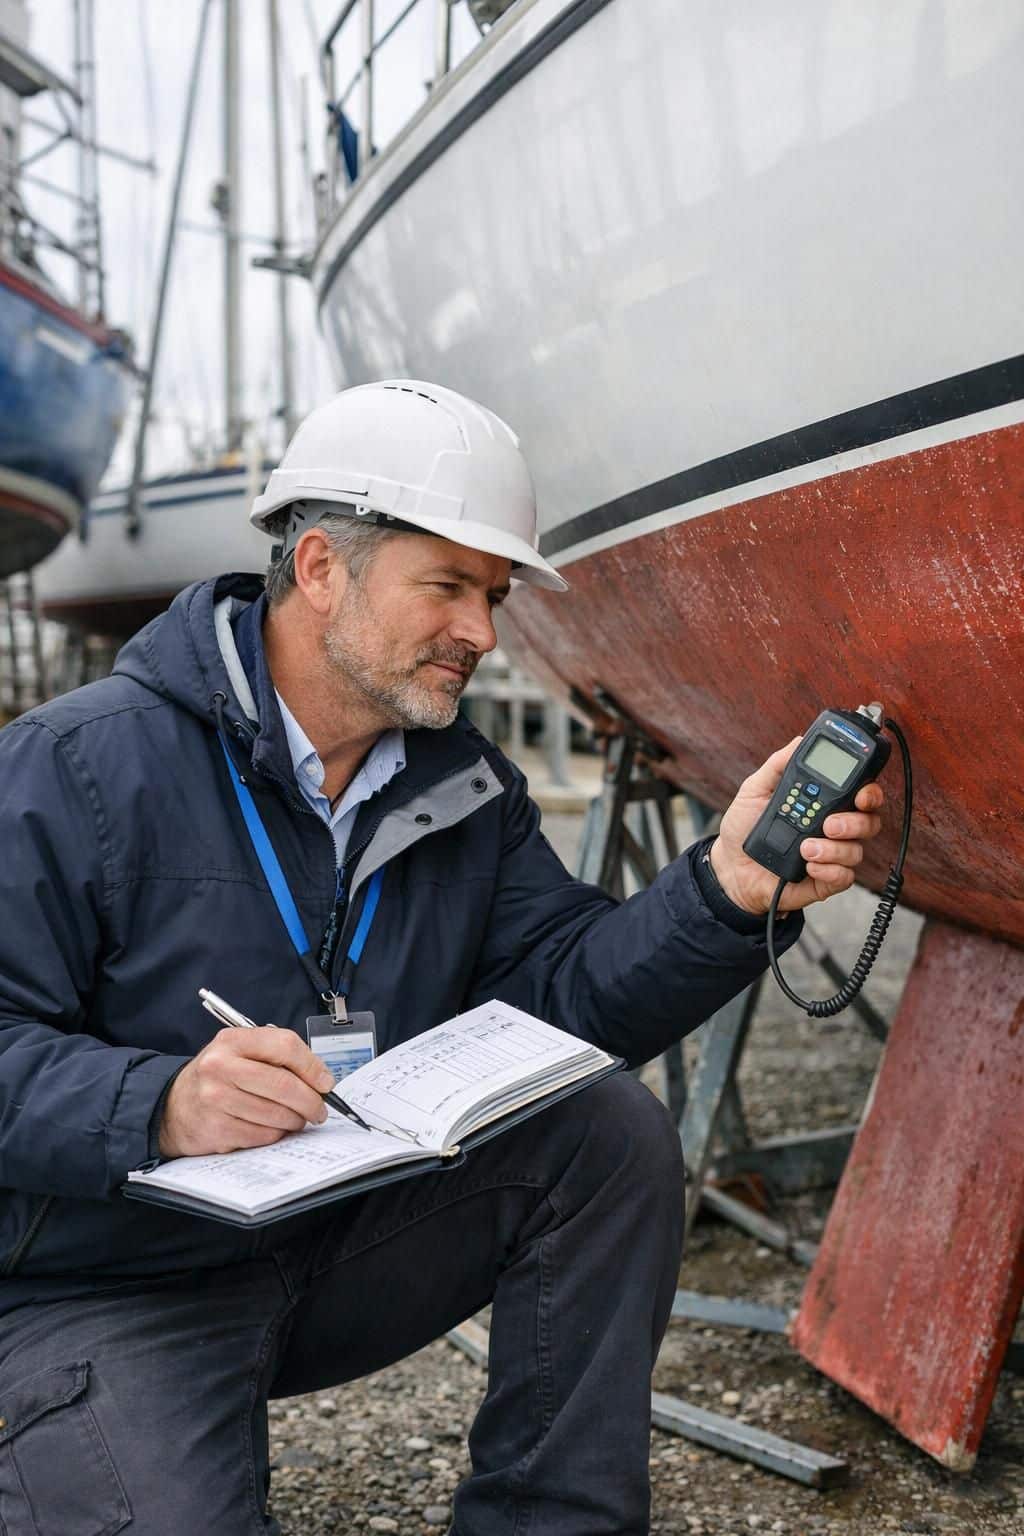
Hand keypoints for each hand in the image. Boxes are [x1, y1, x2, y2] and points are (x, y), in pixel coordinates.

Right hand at [159, 1026, 335, 1158]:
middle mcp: (220, 1067)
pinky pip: (262, 1136)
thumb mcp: (240, 1053)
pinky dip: (275, 1134)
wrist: (173, 1105)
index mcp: (232, 1041)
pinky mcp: (216, 1129)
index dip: (312, 1066)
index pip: (285, 1046)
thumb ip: (277, 1058)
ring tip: (296, 1119)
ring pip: (276, 1114)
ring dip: (295, 1121)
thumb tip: (320, 1080)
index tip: (325, 1082)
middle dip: (311, 1101)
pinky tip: (272, 1128)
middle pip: (284, 1084)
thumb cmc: (217, 1077)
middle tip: (319, 1110)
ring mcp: (216, 1099)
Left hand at [709, 738, 884, 916]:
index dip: (870, 792)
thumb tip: (798, 741)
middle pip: (870, 822)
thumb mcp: (755, 790)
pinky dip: (829, 871)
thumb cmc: (744, 827)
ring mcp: (832, 855)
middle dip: (856, 822)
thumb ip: (778, 765)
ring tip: (805, 848)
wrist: (730, 866)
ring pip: (857, 851)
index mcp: (824, 803)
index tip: (862, 793)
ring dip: (833, 849)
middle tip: (829, 824)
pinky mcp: (825, 880)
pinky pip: (844, 877)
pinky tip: (808, 865)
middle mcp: (834, 828)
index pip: (861, 794)